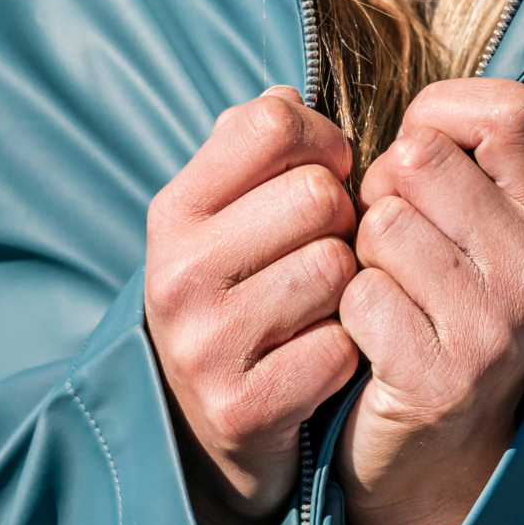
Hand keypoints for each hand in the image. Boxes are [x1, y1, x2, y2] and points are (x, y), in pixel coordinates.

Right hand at [145, 87, 360, 524]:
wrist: (202, 430)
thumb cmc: (236, 292)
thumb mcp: (224, 214)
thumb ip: (254, 146)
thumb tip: (288, 94)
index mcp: (174, 210)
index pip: (271, 122)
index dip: (321, 139)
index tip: (328, 172)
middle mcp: (177, 271)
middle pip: (319, 195)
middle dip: (344, 219)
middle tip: (330, 248)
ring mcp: (203, 344)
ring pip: (337, 269)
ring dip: (349, 286)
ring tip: (325, 302)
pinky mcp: (240, 408)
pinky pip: (340, 346)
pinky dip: (347, 350)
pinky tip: (320, 355)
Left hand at [334, 78, 523, 524]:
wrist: (429, 453)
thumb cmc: (430, 301)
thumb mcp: (471, 221)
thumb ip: (454, 149)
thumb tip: (383, 85)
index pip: (510, 108)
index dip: (440, 115)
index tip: (422, 159)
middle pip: (419, 157)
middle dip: (381, 189)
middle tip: (395, 244)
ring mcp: (498, 329)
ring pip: (382, 223)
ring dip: (362, 254)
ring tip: (388, 292)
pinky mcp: (443, 380)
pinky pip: (360, 293)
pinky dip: (348, 311)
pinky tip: (374, 340)